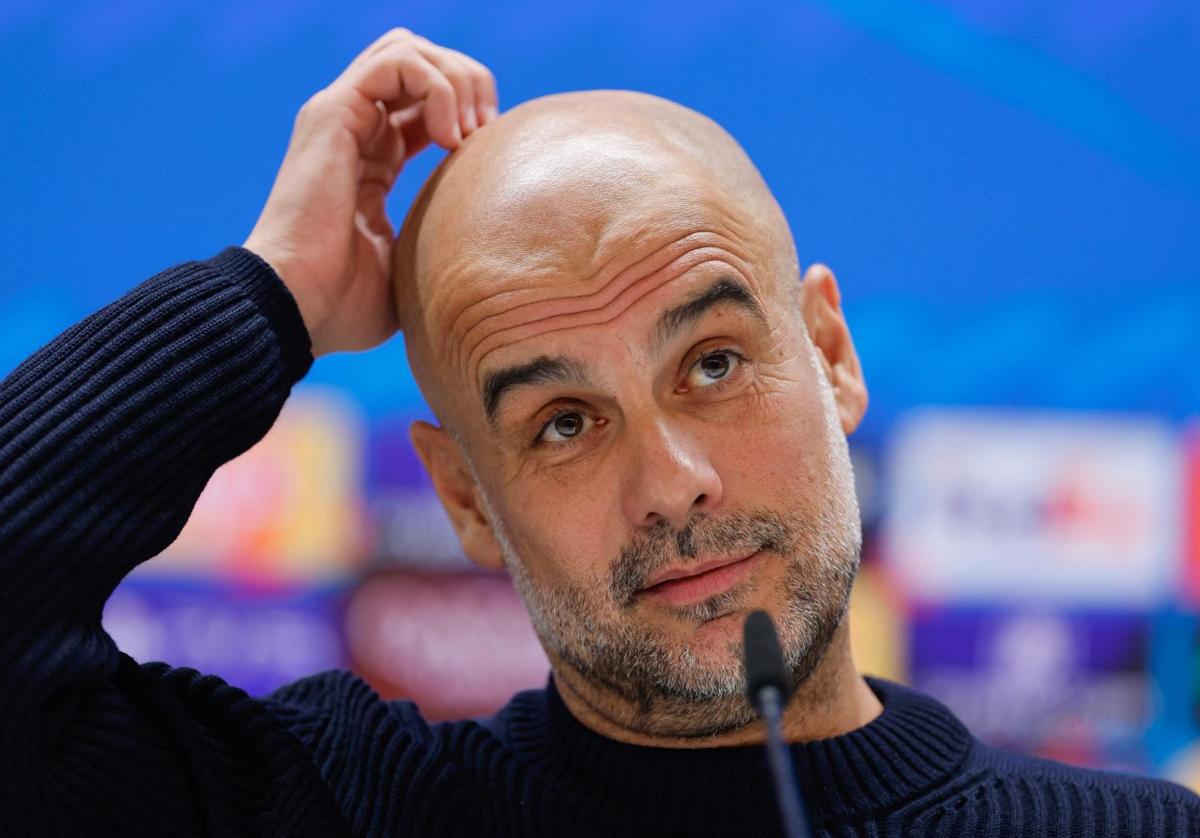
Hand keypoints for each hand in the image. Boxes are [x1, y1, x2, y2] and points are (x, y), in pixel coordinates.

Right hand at [243, 29, 497, 356]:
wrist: (298, 306)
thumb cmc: (344, 304)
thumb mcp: (409, 270)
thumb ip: (435, 244)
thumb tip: (478, 257)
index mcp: (371, 162)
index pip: (427, 104)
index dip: (469, 114)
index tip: (490, 156)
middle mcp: (354, 130)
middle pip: (421, 61)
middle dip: (468, 84)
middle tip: (486, 133)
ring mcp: (341, 116)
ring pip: (410, 49)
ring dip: (455, 80)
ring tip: (466, 134)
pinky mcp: (334, 112)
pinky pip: (399, 62)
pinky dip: (437, 88)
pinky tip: (449, 137)